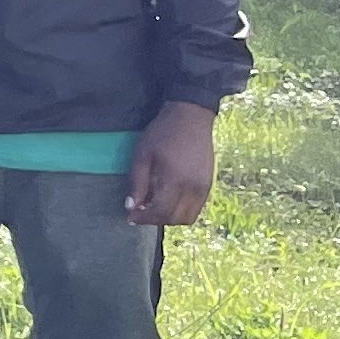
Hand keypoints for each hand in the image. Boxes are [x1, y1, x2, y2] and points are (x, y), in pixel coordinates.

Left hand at [126, 100, 217, 225]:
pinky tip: (168, 199)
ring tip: (154, 207)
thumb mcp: (142, 155)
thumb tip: (131, 206)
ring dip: (170, 218)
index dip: (143, 219)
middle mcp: (194, 188)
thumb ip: (137, 183)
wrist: (191, 118)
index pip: (160, 211)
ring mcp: (204, 187)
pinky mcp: (209, 184)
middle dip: (156, 220)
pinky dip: (181, 210)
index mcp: (176, 180)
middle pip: (175, 218)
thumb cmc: (163, 133)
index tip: (130, 218)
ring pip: (188, 217)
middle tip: (140, 212)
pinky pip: (196, 208)